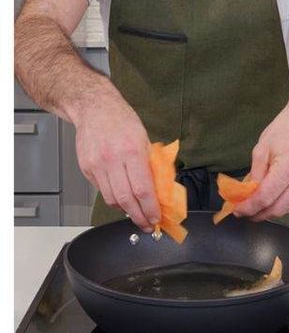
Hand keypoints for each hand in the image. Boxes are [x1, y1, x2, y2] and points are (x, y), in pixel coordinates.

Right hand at [74, 95, 159, 231]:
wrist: (94, 108)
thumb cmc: (122, 120)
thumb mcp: (144, 139)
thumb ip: (151, 164)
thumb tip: (159, 189)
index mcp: (132, 152)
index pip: (143, 189)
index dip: (150, 208)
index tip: (156, 217)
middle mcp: (112, 160)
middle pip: (125, 199)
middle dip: (138, 216)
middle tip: (146, 224)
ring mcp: (96, 165)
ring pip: (111, 198)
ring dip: (125, 210)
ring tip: (136, 214)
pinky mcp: (85, 169)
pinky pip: (101, 190)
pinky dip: (113, 197)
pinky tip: (122, 198)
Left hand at [233, 99, 288, 221]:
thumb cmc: (287, 128)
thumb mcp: (261, 148)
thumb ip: (254, 175)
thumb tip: (247, 194)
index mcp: (288, 168)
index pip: (264, 198)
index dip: (248, 208)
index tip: (237, 210)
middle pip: (277, 209)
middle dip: (258, 214)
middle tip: (245, 212)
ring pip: (288, 208)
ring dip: (270, 210)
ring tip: (257, 205)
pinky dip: (282, 202)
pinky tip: (274, 196)